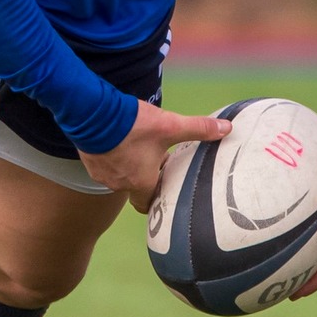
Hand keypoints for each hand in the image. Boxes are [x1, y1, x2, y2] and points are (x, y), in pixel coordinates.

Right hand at [79, 100, 229, 211]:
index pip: (147, 204)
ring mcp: (101, 173)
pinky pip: (103, 164)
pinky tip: (117, 139)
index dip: (157, 197)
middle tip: (155, 159)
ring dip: (127, 164)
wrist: (92, 112)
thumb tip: (227, 129)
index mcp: (140, 182)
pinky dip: (111, 155)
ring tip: (137, 145)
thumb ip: (199, 129)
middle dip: (144, 175)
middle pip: (134, 186)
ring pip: (118, 175)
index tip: (165, 186)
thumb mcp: (170, 126)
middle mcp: (119, 184)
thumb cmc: (132, 125)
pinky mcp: (89, 160)